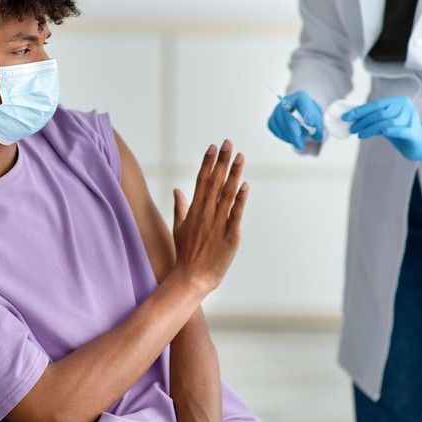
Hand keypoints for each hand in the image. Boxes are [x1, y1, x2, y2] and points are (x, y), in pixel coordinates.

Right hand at [172, 141, 248, 293]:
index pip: (201, 180)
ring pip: (227, 194)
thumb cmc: (185, 254)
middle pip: (215, 182)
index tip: (213, 147)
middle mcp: (205, 214)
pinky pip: (236, 215)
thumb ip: (179, 206)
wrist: (192, 278)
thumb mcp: (178, 228)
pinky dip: (241, 200)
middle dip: (222, 161)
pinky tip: (245, 185)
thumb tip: (177, 189)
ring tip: (240, 157)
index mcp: (194, 210)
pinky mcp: (230, 236)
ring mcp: (218, 224)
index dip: (208, 162)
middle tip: (228, 143)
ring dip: (234, 174)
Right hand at [267, 90, 324, 149]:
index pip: (302, 100)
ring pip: (279, 123)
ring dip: (289, 136)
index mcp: (301, 97)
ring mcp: (278, 109)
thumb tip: (317, 137)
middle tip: (301, 144)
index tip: (310, 123)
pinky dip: (281, 136)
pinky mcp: (272, 118)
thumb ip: (319, 128)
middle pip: (287, 114)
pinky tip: (290, 139)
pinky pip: (273, 127)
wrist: (302, 114)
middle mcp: (287, 100)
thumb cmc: (311, 117)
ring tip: (299, 144)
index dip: (306, 111)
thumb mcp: (319, 120)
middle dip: (294, 131)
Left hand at [342, 96, 421, 162]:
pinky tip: (381, 133)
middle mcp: (406, 107)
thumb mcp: (386, 120)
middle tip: (352, 129)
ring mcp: (412, 118)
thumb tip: (351, 114)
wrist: (418, 144)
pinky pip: (400, 130)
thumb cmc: (398, 130)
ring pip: (387, 123)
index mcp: (399, 101)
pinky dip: (389, 131)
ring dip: (370, 129)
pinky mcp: (414, 132)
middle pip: (380, 113)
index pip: (376, 104)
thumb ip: (373, 116)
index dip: (359, 111)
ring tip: (360, 134)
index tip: (346, 117)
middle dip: (363, 121)